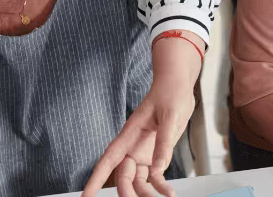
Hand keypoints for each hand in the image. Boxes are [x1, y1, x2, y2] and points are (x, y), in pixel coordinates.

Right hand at [81, 32, 203, 196]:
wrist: (177, 86)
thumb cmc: (169, 94)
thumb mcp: (170, 117)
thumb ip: (164, 143)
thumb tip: (158, 169)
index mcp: (129, 134)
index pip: (108, 160)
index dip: (95, 179)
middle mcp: (132, 147)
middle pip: (123, 176)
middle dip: (128, 193)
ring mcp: (142, 152)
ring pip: (137, 180)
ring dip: (145, 193)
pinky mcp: (154, 155)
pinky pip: (153, 176)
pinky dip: (159, 186)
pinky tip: (168, 192)